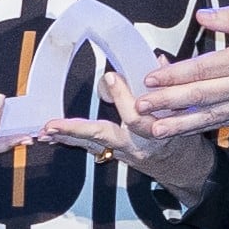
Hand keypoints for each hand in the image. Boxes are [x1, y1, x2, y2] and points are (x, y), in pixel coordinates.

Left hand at [35, 66, 218, 195]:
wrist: (181, 168)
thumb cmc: (181, 137)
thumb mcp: (183, 110)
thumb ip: (170, 85)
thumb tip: (157, 61)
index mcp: (155, 132)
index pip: (135, 116)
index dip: (123, 96)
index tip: (111, 77)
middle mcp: (135, 145)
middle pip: (102, 136)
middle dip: (77, 129)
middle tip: (55, 124)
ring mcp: (122, 152)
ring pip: (90, 143)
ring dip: (65, 136)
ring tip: (45, 130)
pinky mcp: (113, 153)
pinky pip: (88, 146)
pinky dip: (68, 139)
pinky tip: (50, 136)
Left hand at [133, 2, 228, 130]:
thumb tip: (203, 17)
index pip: (203, 68)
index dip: (175, 74)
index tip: (151, 78)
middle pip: (200, 95)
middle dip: (167, 102)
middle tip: (140, 107)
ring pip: (209, 116)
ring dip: (179, 124)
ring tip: (154, 129)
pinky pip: (225, 124)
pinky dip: (202, 129)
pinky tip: (185, 131)